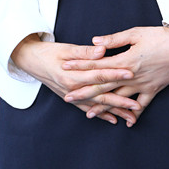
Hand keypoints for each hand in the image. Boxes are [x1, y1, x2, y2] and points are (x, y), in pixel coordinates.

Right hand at [11, 34, 140, 125]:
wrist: (31, 61)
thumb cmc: (49, 52)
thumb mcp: (66, 48)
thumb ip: (86, 51)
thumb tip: (102, 50)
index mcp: (73, 75)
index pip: (99, 75)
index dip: (115, 75)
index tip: (131, 74)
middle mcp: (73, 89)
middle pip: (100, 96)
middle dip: (120, 101)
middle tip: (137, 106)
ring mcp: (71, 96)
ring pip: (96, 106)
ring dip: (114, 112)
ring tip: (131, 117)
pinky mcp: (70, 98)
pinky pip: (87, 108)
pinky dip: (100, 114)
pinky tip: (113, 119)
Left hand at [61, 26, 168, 123]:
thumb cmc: (161, 36)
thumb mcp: (136, 33)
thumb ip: (114, 39)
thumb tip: (95, 41)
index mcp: (126, 60)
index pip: (98, 65)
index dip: (80, 67)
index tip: (66, 68)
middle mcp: (132, 76)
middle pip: (104, 85)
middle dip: (84, 91)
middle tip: (68, 97)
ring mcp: (143, 85)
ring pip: (119, 99)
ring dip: (104, 106)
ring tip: (89, 114)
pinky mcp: (154, 89)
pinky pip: (141, 105)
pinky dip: (133, 114)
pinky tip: (126, 121)